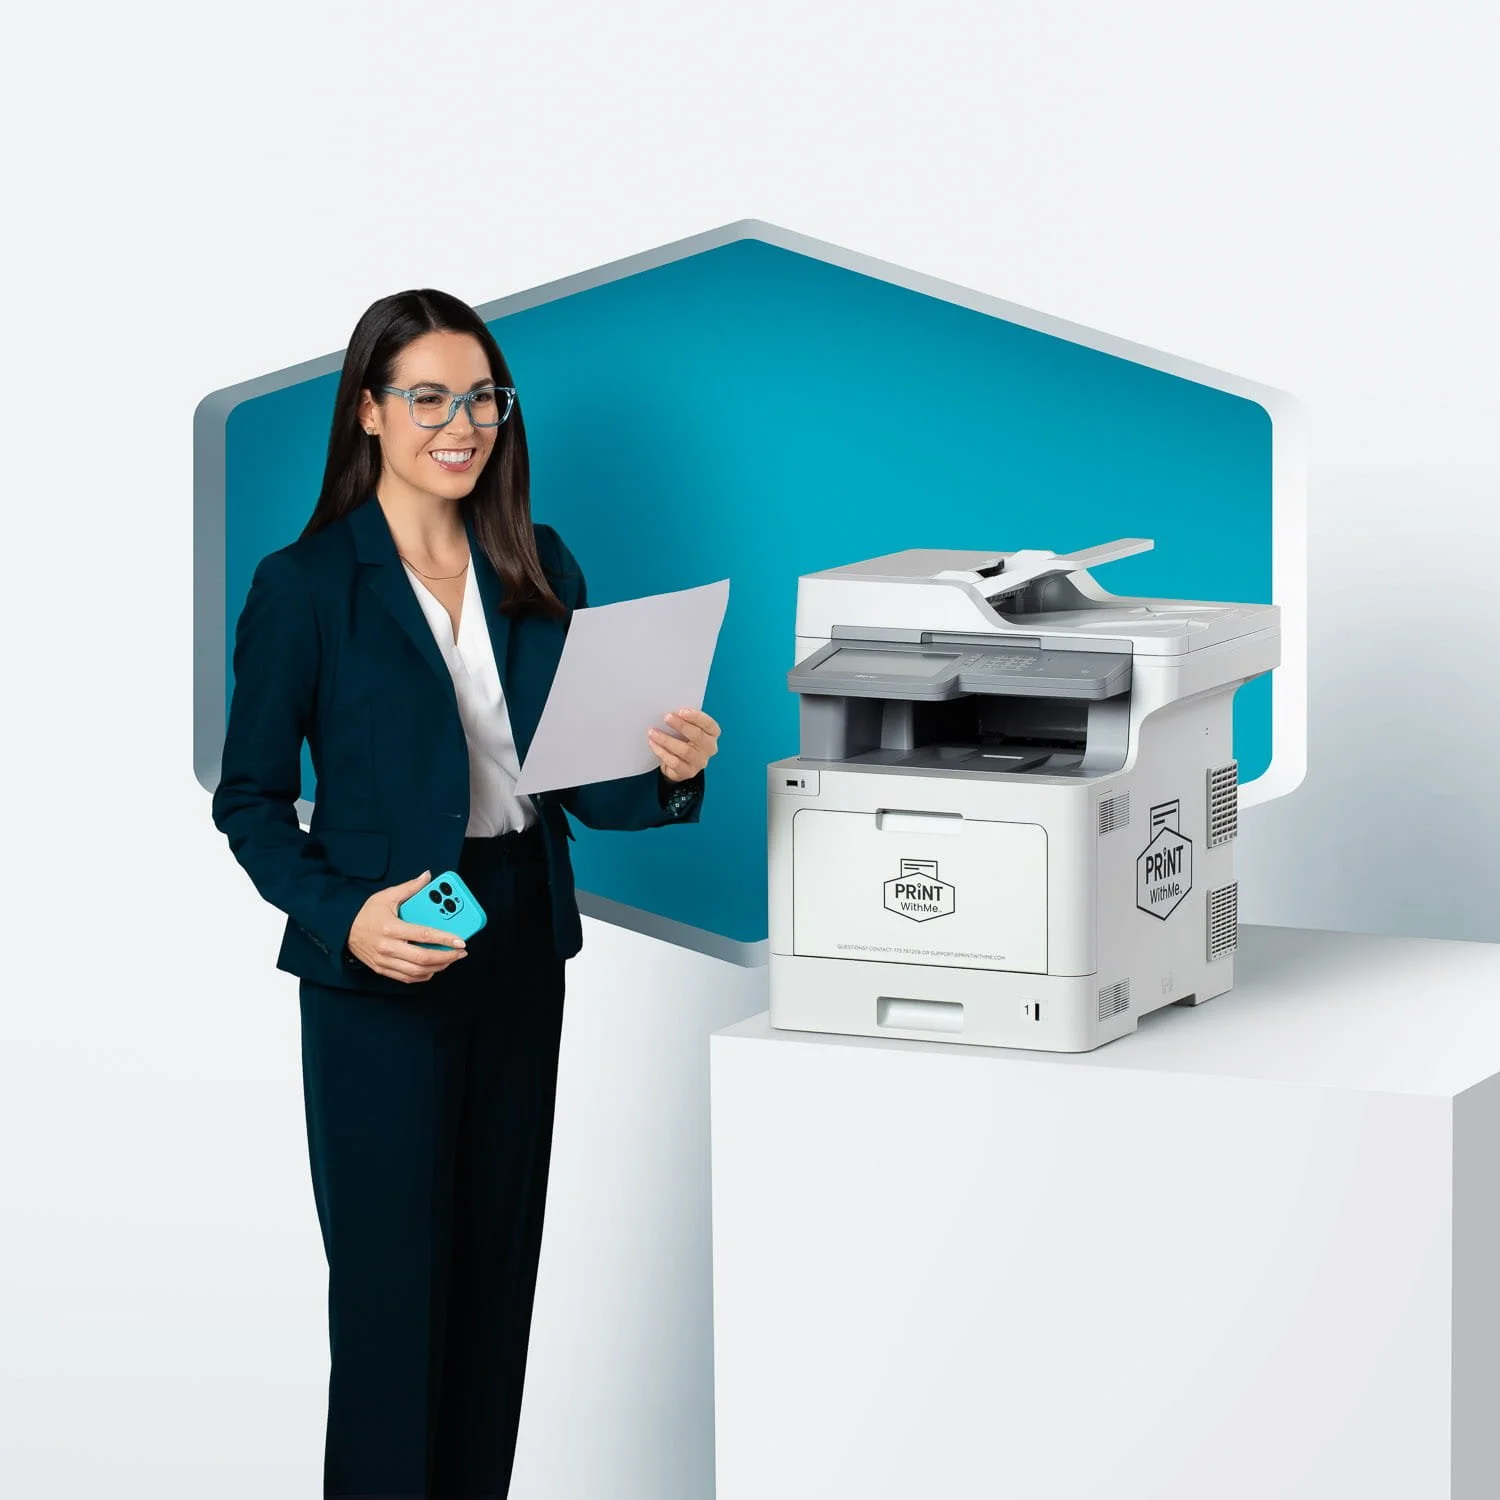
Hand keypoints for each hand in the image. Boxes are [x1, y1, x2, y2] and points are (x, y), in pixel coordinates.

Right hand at [346, 869, 469, 983]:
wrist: (342, 930)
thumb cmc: (366, 913)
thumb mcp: (386, 896)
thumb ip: (409, 888)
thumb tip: (427, 876)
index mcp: (390, 928)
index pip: (423, 935)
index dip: (445, 938)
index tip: (460, 939)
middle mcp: (388, 947)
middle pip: (423, 958)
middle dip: (447, 956)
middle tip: (461, 951)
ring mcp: (384, 961)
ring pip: (417, 971)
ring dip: (438, 967)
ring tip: (451, 958)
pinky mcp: (382, 969)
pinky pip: (407, 978)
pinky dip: (424, 975)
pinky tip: (434, 967)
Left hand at [648, 707, 720, 781]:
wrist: (679, 764)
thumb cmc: (683, 740)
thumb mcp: (687, 728)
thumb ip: (683, 719)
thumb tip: (670, 712)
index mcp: (712, 734)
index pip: (709, 724)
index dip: (696, 717)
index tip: (681, 711)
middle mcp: (709, 748)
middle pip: (697, 736)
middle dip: (681, 725)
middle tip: (667, 718)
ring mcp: (700, 762)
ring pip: (685, 750)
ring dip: (667, 740)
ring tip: (653, 732)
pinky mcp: (688, 772)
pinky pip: (675, 762)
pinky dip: (662, 752)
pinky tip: (653, 744)